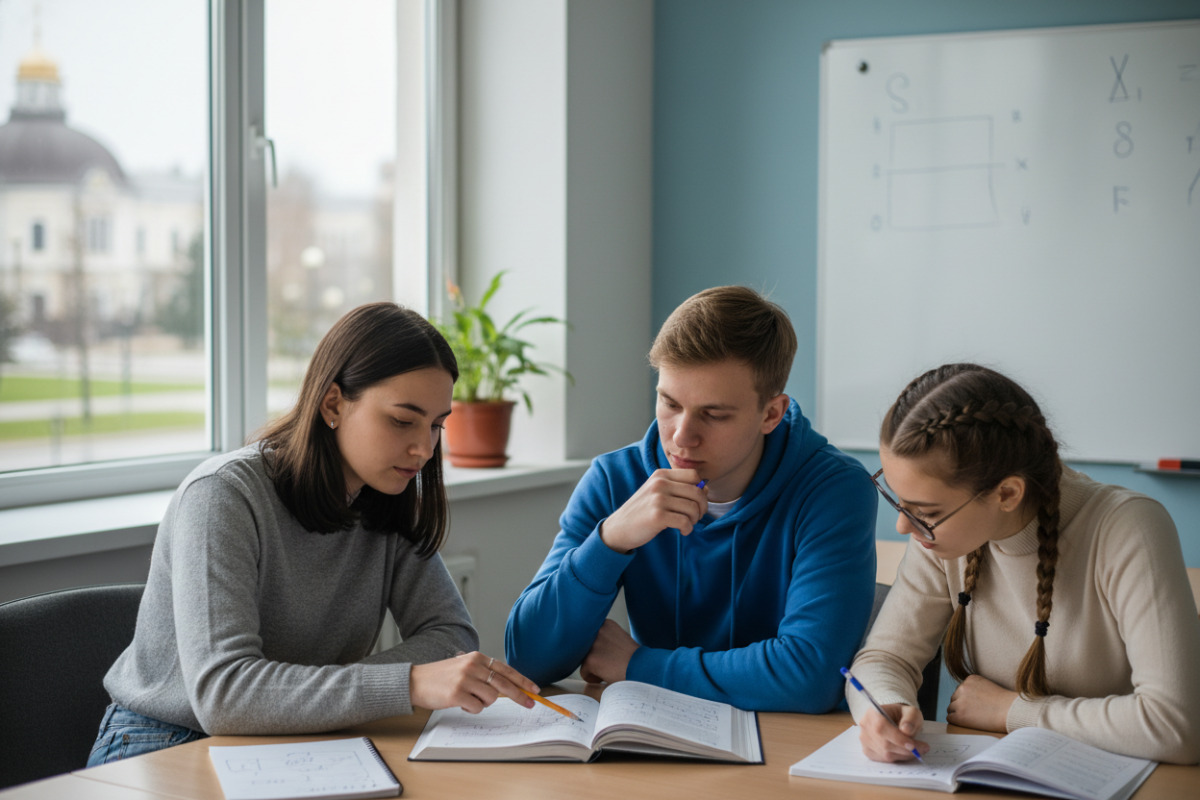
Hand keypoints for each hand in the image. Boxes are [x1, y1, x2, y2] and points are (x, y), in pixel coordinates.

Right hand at [409, 652, 539, 713]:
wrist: (415, 681)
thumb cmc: (441, 677)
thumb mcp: (464, 667)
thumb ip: (483, 673)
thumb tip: (508, 686)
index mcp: (477, 658)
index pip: (506, 669)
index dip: (522, 680)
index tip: (534, 689)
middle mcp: (473, 666)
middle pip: (504, 684)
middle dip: (520, 695)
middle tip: (530, 704)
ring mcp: (465, 680)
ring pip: (490, 698)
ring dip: (483, 703)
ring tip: (468, 698)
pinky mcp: (457, 694)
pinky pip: (477, 707)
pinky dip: (471, 708)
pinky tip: (460, 703)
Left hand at [579, 619, 637, 683]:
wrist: (644, 670)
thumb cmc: (634, 659)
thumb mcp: (619, 640)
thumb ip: (604, 639)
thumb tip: (589, 648)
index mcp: (606, 624)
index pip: (589, 637)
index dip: (597, 649)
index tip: (609, 655)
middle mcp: (598, 630)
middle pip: (584, 648)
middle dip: (593, 657)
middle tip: (609, 664)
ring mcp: (593, 645)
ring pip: (583, 660)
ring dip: (593, 667)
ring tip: (609, 669)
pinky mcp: (590, 660)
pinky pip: (584, 673)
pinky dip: (593, 678)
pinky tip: (607, 676)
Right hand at [600, 469, 707, 552]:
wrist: (619, 527)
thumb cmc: (642, 511)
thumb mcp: (657, 493)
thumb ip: (679, 487)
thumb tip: (706, 487)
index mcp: (661, 475)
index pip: (694, 475)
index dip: (701, 489)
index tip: (696, 502)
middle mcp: (659, 484)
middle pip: (697, 492)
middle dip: (702, 507)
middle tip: (695, 517)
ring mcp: (657, 499)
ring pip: (693, 508)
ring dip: (695, 520)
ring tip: (687, 524)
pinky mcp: (657, 516)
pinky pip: (685, 521)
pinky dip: (688, 529)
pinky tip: (682, 531)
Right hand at [858, 703, 927, 762]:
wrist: (893, 720)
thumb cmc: (902, 715)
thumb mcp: (911, 712)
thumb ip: (910, 718)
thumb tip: (906, 730)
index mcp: (873, 713)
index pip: (882, 727)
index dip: (897, 738)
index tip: (913, 745)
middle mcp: (865, 726)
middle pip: (884, 743)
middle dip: (905, 749)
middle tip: (923, 749)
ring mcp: (864, 740)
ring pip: (885, 753)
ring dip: (903, 755)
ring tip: (917, 751)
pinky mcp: (867, 750)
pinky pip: (883, 759)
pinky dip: (897, 758)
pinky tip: (905, 752)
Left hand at [946, 674, 1016, 732]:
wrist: (1011, 713)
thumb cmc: (1005, 703)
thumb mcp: (988, 687)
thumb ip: (975, 689)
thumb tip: (963, 698)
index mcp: (970, 679)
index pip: (961, 690)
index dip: (968, 699)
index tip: (977, 705)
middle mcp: (962, 687)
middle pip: (954, 698)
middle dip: (961, 705)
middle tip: (974, 713)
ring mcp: (960, 701)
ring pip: (951, 708)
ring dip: (958, 713)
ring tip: (972, 718)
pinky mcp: (959, 715)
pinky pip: (950, 718)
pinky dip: (956, 721)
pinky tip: (966, 723)